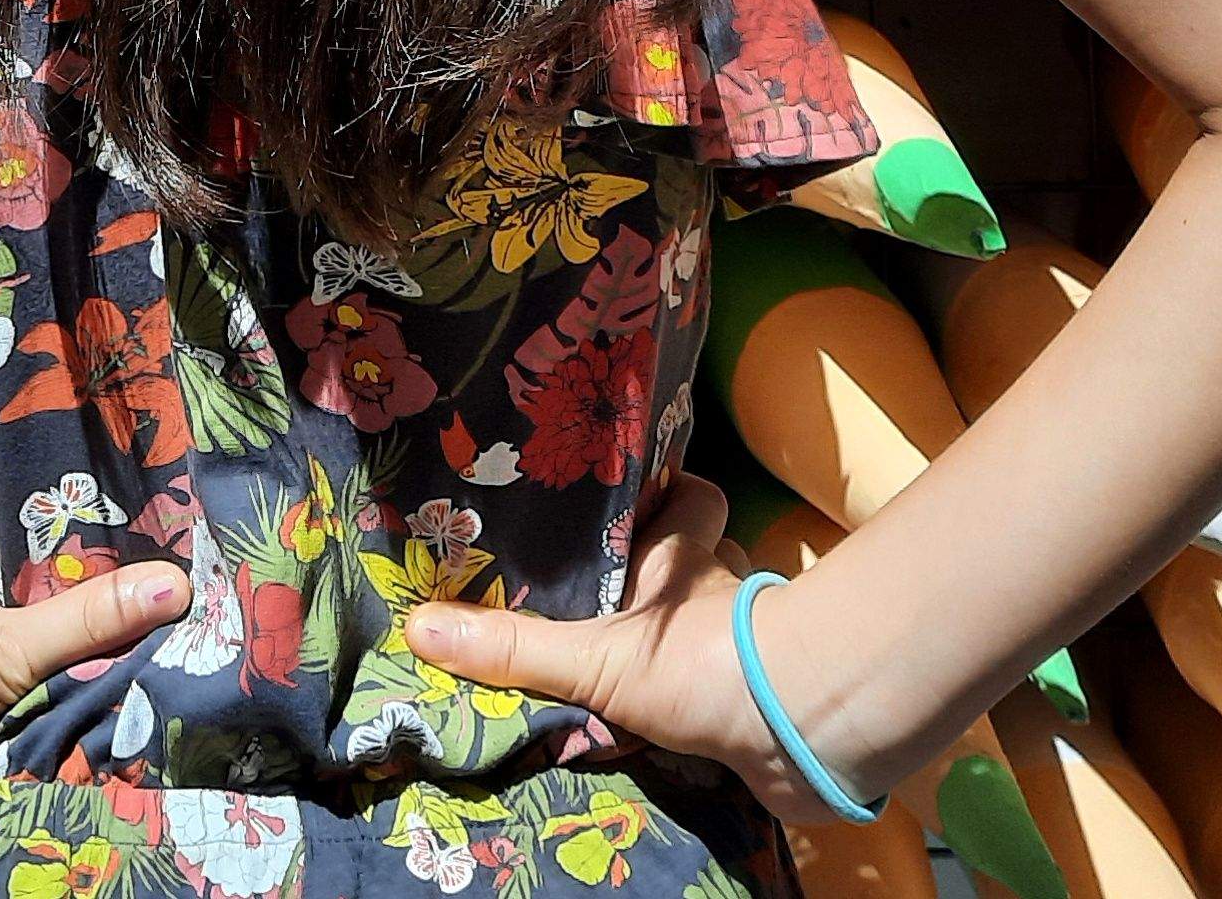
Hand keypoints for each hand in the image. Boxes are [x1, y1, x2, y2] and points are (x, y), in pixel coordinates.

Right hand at [397, 473, 855, 829]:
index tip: (634, 498)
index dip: (670, 493)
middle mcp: (724, 585)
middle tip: (624, 592)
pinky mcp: (774, 697)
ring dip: (698, 631)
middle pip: (710, 553)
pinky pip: (740, 682)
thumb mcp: (595, 657)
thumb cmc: (702, 663)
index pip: (690, 496)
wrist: (802, 729)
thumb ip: (514, 647)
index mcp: (683, 555)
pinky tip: (684, 716)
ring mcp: (757, 642)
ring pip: (728, 615)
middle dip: (677, 567)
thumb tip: (419, 626)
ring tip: (644, 656)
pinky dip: (718, 694)